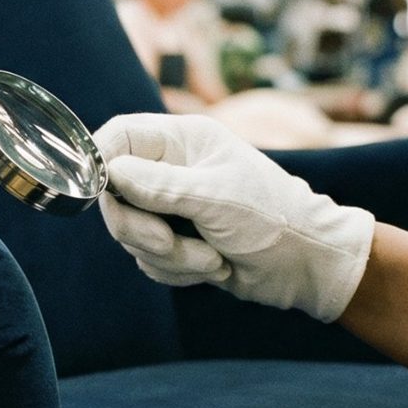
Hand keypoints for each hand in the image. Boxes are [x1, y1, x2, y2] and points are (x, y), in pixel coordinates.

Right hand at [93, 112, 374, 321]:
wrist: (309, 268)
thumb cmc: (275, 220)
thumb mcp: (217, 199)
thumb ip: (160, 186)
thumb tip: (111, 172)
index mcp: (184, 141)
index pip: (120, 136)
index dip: (101, 161)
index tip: (98, 191)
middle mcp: (172, 169)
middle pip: (115, 193)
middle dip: (141, 228)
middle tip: (167, 241)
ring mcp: (172, 207)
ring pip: (130, 233)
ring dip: (168, 255)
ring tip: (212, 257)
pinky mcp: (176, 242)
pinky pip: (147, 259)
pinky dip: (176, 271)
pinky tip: (213, 266)